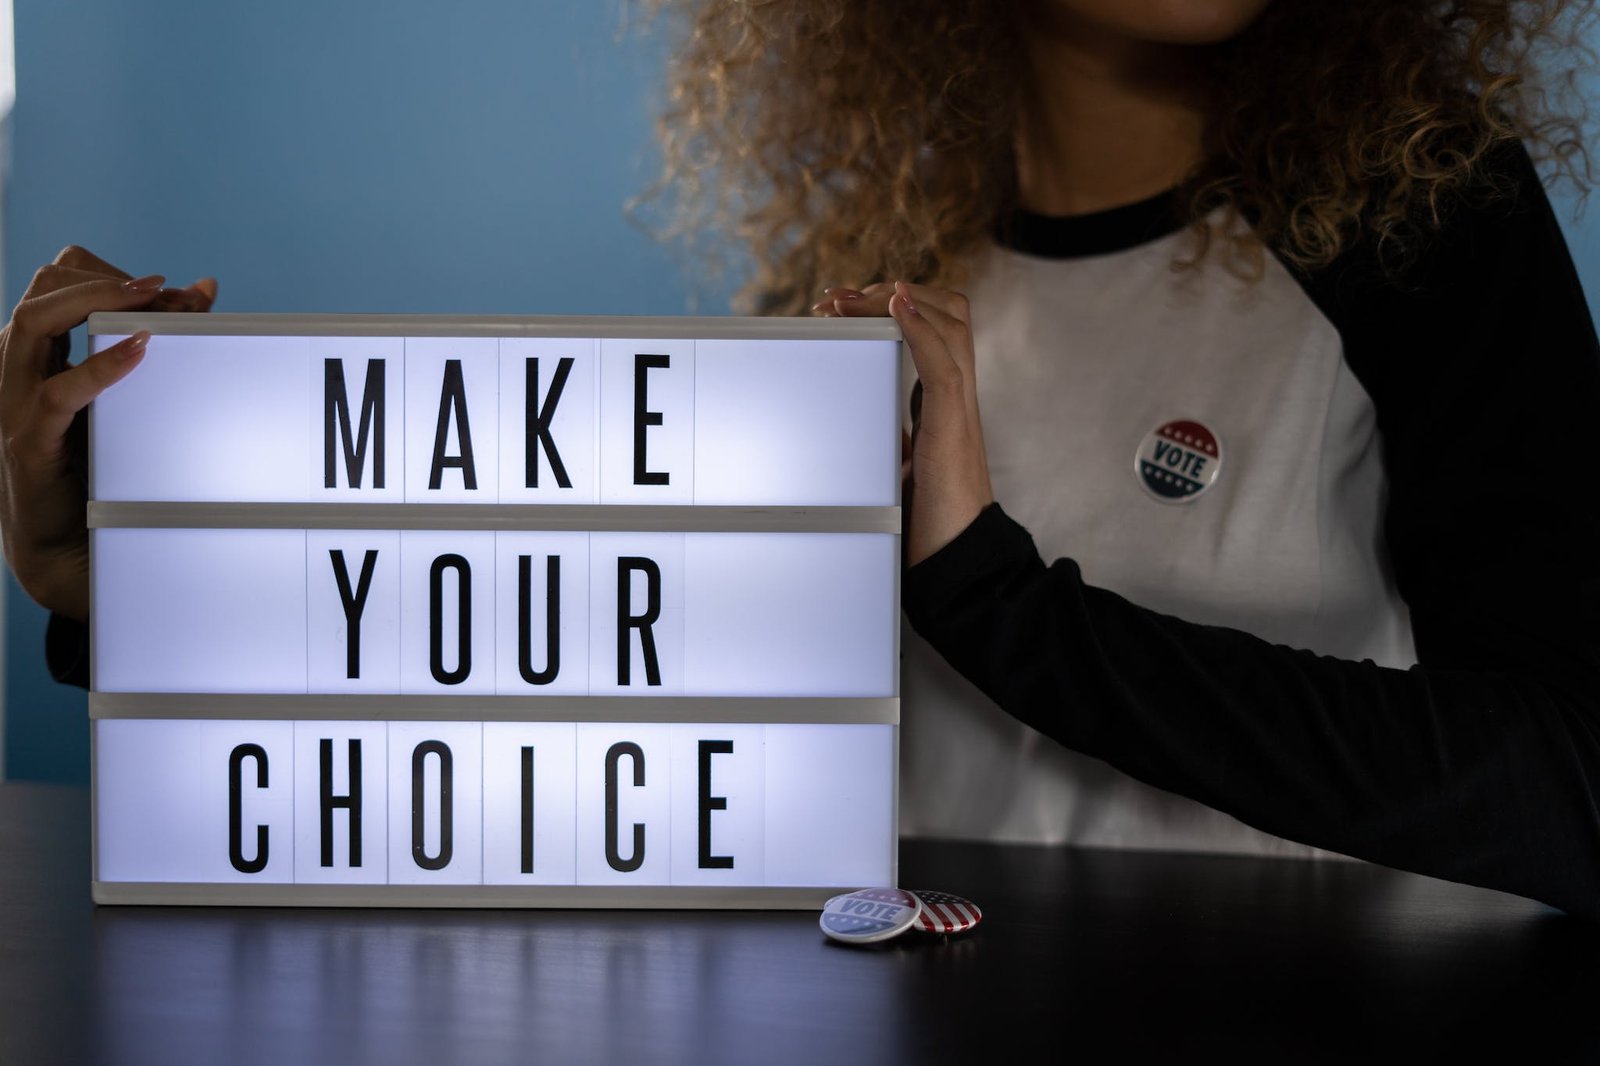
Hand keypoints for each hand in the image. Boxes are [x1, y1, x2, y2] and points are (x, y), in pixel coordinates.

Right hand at [0, 246, 216, 619]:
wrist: (68, 537)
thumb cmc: (97, 459)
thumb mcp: (127, 391)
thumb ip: (158, 339)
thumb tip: (203, 289)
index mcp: (38, 348)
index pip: (61, 281)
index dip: (112, 275)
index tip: (170, 288)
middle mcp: (18, 364)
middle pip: (44, 289)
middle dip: (107, 282)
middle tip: (165, 292)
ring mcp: (15, 398)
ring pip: (34, 323)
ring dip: (97, 304)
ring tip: (151, 303)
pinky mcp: (30, 437)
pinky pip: (57, 391)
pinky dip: (99, 366)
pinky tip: (138, 352)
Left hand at [813, 281, 993, 565]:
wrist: (957, 562)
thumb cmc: (931, 524)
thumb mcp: (901, 470)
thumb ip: (891, 442)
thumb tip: (865, 429)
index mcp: (944, 403)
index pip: (935, 328)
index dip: (894, 306)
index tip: (842, 306)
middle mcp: (958, 397)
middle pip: (950, 311)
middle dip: (893, 292)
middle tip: (839, 299)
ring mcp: (960, 409)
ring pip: (953, 323)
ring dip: (899, 300)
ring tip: (851, 299)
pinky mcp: (954, 429)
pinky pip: (944, 364)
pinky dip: (920, 328)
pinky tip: (897, 307)